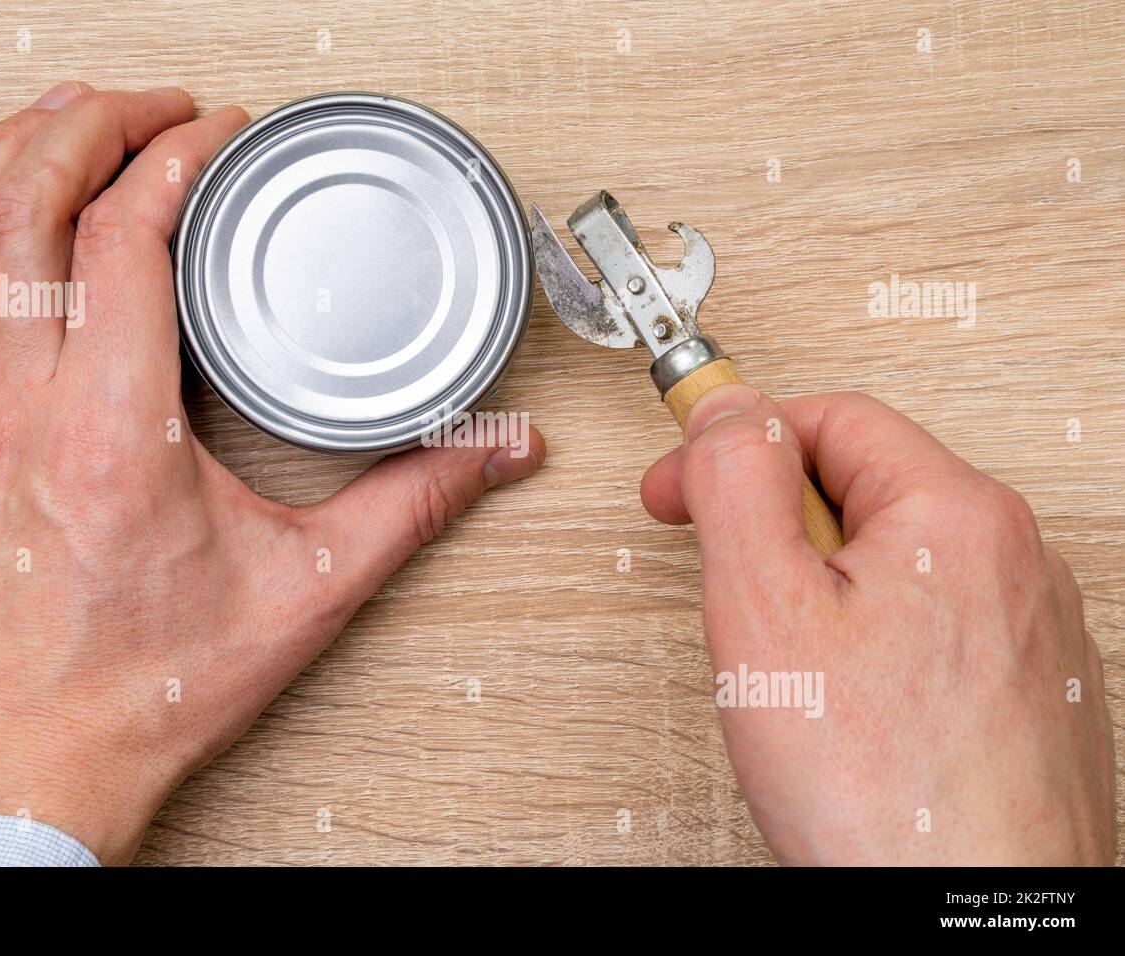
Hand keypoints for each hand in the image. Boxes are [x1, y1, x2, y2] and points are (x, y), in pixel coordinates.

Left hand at [0, 82, 543, 863]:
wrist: (27, 766)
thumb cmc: (143, 695)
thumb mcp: (305, 594)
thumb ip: (410, 506)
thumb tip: (492, 454)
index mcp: (110, 432)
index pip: (126, 236)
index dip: (175, 158)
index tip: (217, 133)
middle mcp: (15, 411)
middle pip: (20, 204)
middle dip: (84, 123)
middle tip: (148, 105)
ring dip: (7, 159)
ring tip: (65, 124)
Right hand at [641, 384, 1114, 863]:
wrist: (968, 924)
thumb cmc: (887, 798)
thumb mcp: (766, 611)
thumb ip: (739, 486)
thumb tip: (729, 410)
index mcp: (956, 516)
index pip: (829, 417)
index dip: (734, 442)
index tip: (680, 485)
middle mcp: (1011, 558)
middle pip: (862, 484)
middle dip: (774, 523)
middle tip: (724, 581)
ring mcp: (1027, 625)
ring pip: (891, 558)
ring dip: (818, 584)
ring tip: (784, 664)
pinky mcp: (1026, 685)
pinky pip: (927, 620)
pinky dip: (867, 638)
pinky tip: (842, 705)